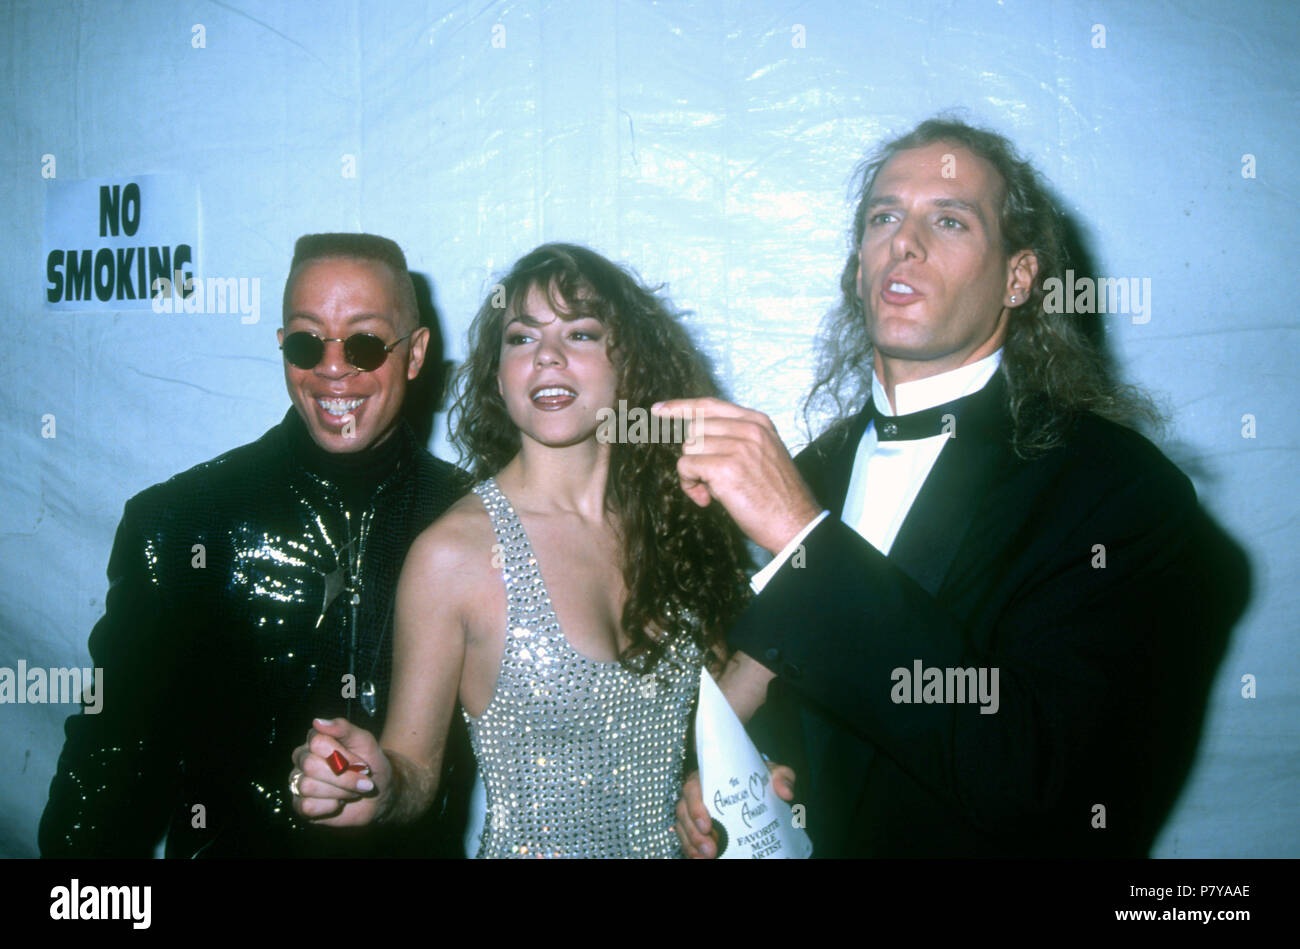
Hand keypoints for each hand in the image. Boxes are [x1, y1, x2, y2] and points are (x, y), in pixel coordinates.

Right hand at [289, 717, 389, 826]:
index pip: (317, 742)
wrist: (379, 793)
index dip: (344, 756)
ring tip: (351, 791)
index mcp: (315, 739)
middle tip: (361, 780)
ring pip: (308, 786)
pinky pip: (307, 806)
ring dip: (339, 791)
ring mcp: (299, 782)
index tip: (363, 764)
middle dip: (343, 777)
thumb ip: (344, 728)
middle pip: (310, 766)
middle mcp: (302, 759)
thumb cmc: (370, 764)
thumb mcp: (365, 742)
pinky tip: (337, 802)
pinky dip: (329, 807)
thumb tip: (317, 721)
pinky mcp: (300, 805)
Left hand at [651, 397, 820, 552]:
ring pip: (689, 448)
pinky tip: (706, 500)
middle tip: (707, 481)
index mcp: (759, 422)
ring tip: (712, 492)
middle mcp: (749, 429)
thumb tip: (696, 440)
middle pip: (695, 429)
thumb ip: (737, 440)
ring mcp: (739, 447)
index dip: (681, 406)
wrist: (797, 524)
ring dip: (692, 473)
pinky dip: (689, 486)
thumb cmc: (778, 497)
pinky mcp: (726, 468)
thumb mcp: (764, 454)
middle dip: (694, 455)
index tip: (659, 410)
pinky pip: (686, 467)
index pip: (710, 405)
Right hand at [673, 762, 796, 858]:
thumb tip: (785, 793)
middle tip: (711, 849)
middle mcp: (698, 793)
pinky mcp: (697, 826)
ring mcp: (695, 811)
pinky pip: (687, 838)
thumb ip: (782, 777)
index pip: (693, 787)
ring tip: (707, 858)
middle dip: (694, 833)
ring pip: (683, 826)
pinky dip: (691, 850)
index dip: (695, 806)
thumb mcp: (772, 773)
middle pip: (683, 811)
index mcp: (709, 776)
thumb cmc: (760, 778)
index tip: (707, 825)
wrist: (758, 789)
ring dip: (691, 844)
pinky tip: (701, 860)